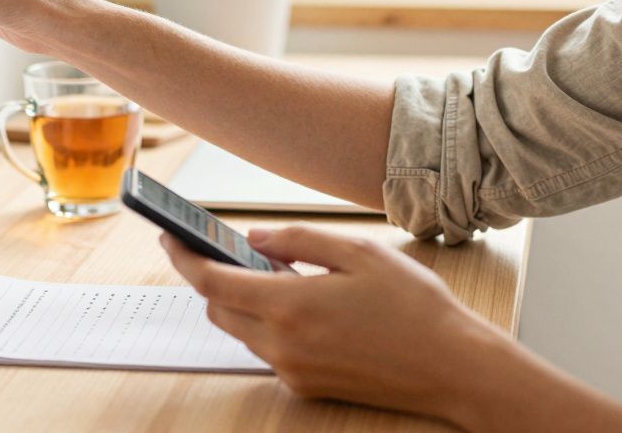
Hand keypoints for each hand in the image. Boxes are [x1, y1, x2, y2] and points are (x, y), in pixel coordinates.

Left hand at [160, 224, 499, 423]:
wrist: (453, 366)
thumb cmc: (414, 306)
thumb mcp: (359, 252)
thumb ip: (298, 241)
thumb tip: (253, 239)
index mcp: (291, 306)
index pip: (211, 282)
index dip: (183, 256)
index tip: (169, 235)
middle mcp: (283, 344)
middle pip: (218, 310)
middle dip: (212, 279)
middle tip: (223, 249)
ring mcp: (294, 370)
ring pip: (242, 332)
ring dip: (242, 302)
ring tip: (272, 271)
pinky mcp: (307, 387)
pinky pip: (268, 351)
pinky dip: (268, 324)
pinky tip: (299, 303)